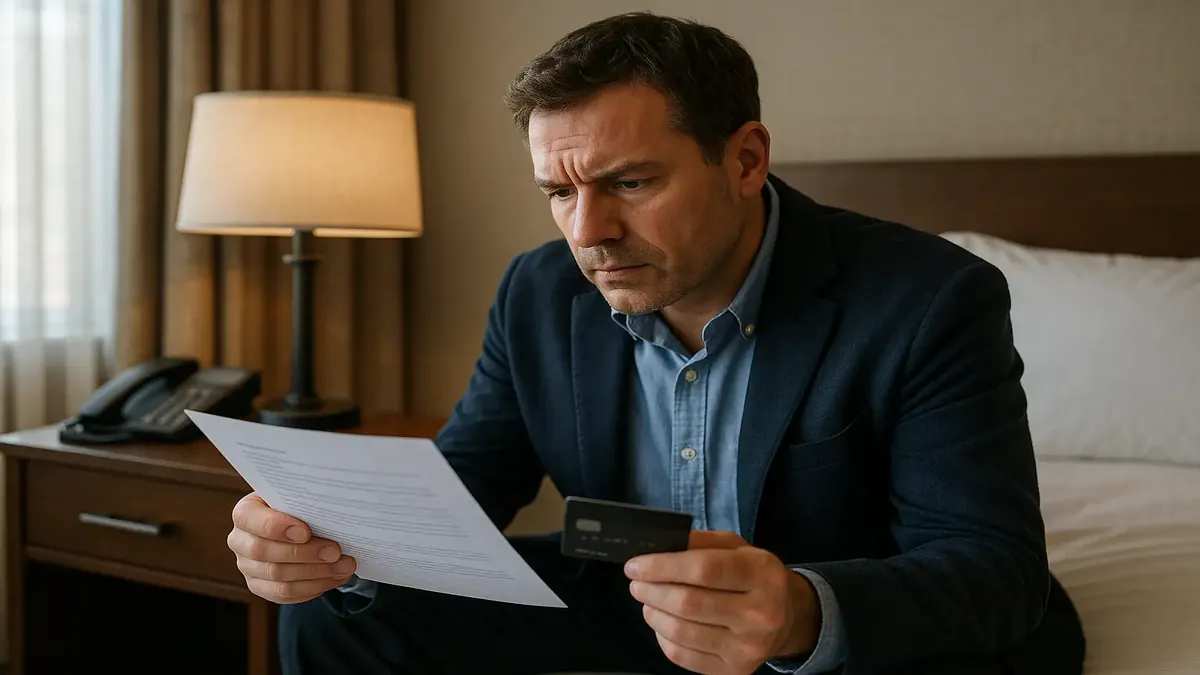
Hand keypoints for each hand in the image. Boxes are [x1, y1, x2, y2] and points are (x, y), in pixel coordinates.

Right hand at [227, 492, 356, 603]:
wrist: (295, 523)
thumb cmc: (297, 505)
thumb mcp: (297, 496)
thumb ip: (305, 502)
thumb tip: (332, 510)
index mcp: (245, 513)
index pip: (250, 520)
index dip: (276, 527)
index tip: (306, 532)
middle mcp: (239, 541)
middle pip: (264, 553)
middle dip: (305, 554)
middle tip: (335, 551)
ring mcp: (247, 567)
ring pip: (278, 578)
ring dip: (316, 574)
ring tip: (343, 566)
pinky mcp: (259, 587)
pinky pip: (285, 594)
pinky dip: (313, 588)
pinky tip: (334, 578)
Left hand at [625, 531, 819, 674]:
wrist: (787, 619)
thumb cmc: (754, 577)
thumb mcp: (738, 548)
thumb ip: (700, 543)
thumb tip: (657, 548)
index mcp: (762, 574)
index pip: (703, 569)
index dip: (662, 567)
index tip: (635, 565)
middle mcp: (760, 614)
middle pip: (688, 603)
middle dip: (652, 590)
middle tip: (636, 583)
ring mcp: (748, 647)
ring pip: (681, 631)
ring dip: (653, 613)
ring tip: (647, 600)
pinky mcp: (735, 671)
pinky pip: (683, 656)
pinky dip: (663, 637)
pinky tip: (662, 622)